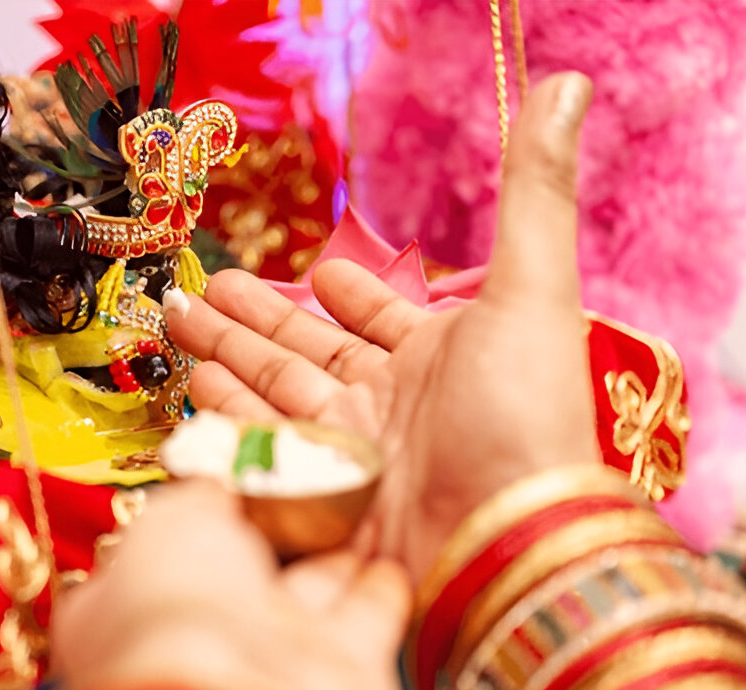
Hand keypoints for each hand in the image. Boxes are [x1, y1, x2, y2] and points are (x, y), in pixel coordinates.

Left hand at [51, 481, 412, 689]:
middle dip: (270, 538)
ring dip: (329, 562)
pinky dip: (377, 592)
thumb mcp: (166, 518)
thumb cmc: (173, 611)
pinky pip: (364, 620)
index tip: (221, 483)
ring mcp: (270, 661)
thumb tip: (211, 484)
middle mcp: (202, 640)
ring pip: (306, 597)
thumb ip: (195, 494)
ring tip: (353, 519)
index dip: (190, 519)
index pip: (162, 553)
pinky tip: (386, 565)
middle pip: (243, 578)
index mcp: (129, 608)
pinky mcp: (342, 677)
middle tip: (297, 491)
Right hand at [166, 73, 599, 582]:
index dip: (350, 296)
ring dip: (225, 353)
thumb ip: (533, 190)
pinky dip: (227, 413)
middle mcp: (388, 408)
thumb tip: (565, 89)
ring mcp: (347, 454)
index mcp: (438, 361)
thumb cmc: (524, 419)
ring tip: (180, 318)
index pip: (378, 321)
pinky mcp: (312, 496)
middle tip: (204, 286)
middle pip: (305, 352)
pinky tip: (197, 382)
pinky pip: (259, 443)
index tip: (321, 271)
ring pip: (272, 392)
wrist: (501, 544)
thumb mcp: (533, 290)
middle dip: (253, 316)